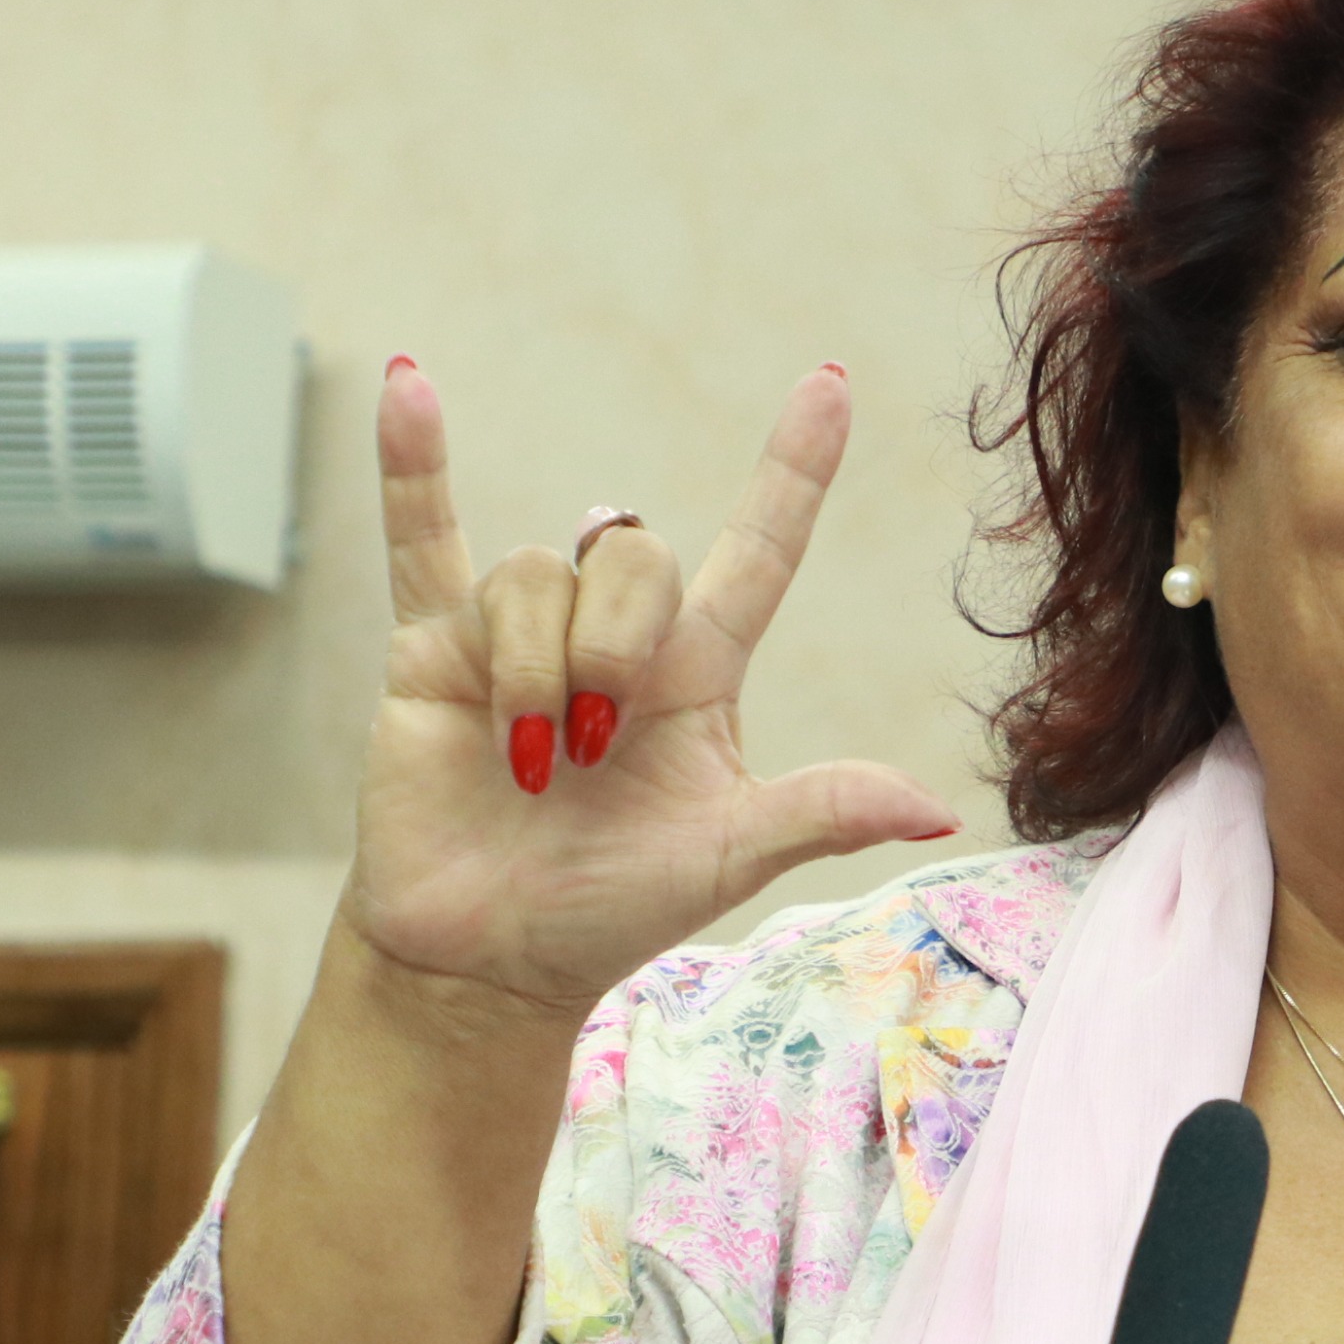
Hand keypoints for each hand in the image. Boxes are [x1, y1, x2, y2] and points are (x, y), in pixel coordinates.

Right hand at [347, 358, 958, 1022]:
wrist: (487, 961)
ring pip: (536, 574)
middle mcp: (612, 637)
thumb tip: (936, 816)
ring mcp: (519, 635)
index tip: (834, 382)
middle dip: (612, 644)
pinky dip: (410, 466)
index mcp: (696, 673)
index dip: (795, 471)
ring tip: (528, 765)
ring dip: (534, 670)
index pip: (759, 551)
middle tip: (591, 750)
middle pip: (632, 553)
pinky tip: (407, 385)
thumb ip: (820, 815)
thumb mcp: (727, 860)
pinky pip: (421, 536)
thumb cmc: (610, 910)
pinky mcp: (431, 650)